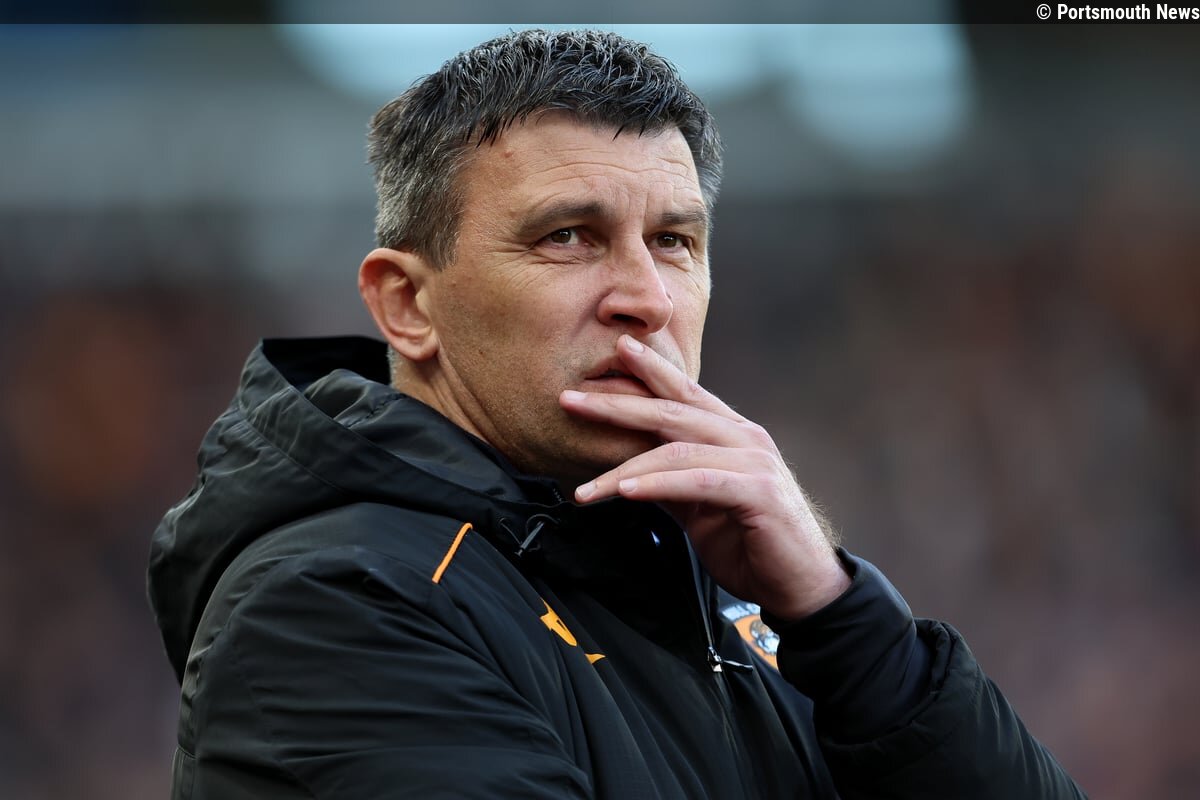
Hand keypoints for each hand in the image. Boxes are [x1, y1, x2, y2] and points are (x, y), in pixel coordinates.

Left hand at [561, 335, 850, 619]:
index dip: (649, 369)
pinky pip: (696, 481)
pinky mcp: (757, 492)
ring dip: (623, 467)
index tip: (615, 350)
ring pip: (675, 449)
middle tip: (570, 399)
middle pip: (671, 410)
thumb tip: (629, 471)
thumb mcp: (700, 507)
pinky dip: (657, 484)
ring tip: (585, 486)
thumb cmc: (753, 546)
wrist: (801, 587)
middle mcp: (744, 438)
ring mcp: (753, 461)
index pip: (684, 392)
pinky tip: (627, 490)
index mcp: (732, 433)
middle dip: (617, 404)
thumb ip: (671, 481)